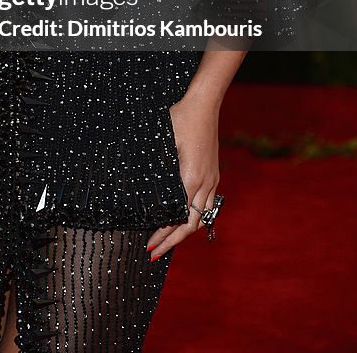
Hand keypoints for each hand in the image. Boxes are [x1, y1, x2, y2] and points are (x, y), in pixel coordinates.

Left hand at [145, 95, 219, 258]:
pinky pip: (206, 204)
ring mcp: (212, 179)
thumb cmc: (181, 119)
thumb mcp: (164, 143)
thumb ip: (159, 170)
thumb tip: (143, 192)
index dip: (165, 236)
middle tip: (154, 252)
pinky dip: (194, 217)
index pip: (179, 219)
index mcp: (191, 178)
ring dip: (184, 231)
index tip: (150, 247)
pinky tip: (182, 217)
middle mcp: (205, 183)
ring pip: (202, 216)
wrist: (204, 104)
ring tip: (166, 239)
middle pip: (192, 224)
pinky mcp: (213, 173)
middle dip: (172, 241)